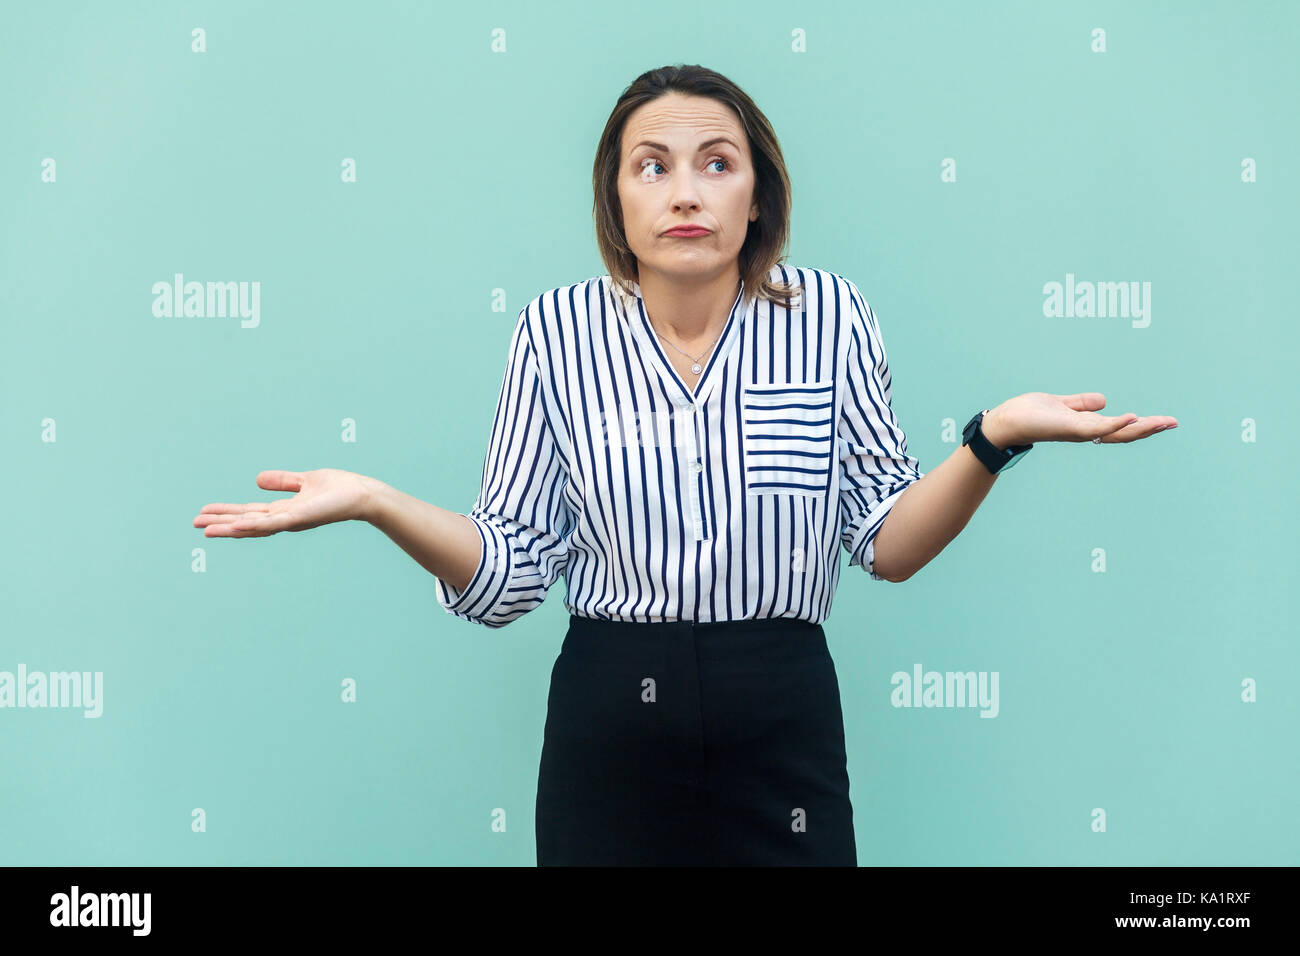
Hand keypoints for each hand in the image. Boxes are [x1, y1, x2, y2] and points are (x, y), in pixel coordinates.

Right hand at [193, 469, 380, 537]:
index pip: (249, 512)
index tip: (204, 513)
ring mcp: (291, 521)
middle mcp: (284, 519)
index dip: (227, 513)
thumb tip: (257, 479)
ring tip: (205, 530)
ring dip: (229, 528)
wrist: (363, 495)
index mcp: (284, 510)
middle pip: (246, 522)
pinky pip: (272, 523)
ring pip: (253, 526)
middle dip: (221, 523)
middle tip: (194, 524)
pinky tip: (236, 527)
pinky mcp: (300, 519)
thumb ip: (283, 481)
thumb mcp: (305, 481)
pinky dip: (253, 526)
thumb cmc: (340, 489)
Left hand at [984, 393, 1178, 447]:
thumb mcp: (1060, 404)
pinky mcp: (1068, 428)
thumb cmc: (1028, 414)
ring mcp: (1078, 432)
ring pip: (1115, 432)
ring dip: (1140, 428)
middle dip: (1150, 429)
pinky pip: (1096, 428)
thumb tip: (1103, 400)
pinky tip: (1131, 418)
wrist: (1005, 422)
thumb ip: (1081, 403)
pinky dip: (1115, 424)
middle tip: (1174, 423)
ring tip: (1162, 422)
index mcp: (1085, 426)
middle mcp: (1085, 432)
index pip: (1120, 427)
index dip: (1142, 425)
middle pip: (1124, 434)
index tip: (1165, 421)